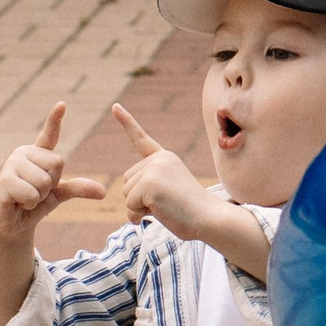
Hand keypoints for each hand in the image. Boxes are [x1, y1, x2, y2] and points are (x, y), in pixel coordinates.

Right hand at [0, 102, 106, 240]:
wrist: (12, 225)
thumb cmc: (33, 205)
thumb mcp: (59, 195)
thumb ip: (78, 188)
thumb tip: (103, 192)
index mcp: (37, 153)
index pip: (49, 134)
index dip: (55, 119)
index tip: (62, 104)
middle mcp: (23, 154)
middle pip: (58, 164)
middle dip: (51, 186)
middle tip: (34, 193)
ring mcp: (11, 165)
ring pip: (45, 181)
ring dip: (39, 198)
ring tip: (24, 199)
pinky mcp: (3, 182)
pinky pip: (32, 194)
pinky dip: (29, 204)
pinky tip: (16, 204)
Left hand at [113, 105, 270, 281]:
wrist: (210, 218)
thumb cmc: (191, 213)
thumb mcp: (169, 194)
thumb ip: (149, 195)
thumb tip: (130, 216)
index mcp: (165, 158)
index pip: (140, 139)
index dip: (126, 122)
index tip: (115, 106)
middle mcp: (158, 159)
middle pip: (127, 182)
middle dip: (140, 199)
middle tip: (166, 203)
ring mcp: (154, 170)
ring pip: (127, 194)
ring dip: (140, 208)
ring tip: (166, 207)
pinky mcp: (150, 184)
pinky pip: (130, 206)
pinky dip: (140, 215)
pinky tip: (162, 212)